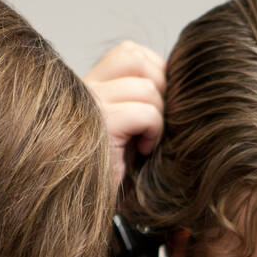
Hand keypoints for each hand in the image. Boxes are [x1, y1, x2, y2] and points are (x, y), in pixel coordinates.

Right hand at [83, 40, 165, 184]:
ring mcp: (90, 104)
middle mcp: (85, 88)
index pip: (129, 51)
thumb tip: (174, 79)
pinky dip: (154, 131)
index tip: (156, 104)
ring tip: (148, 138)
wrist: (82, 205)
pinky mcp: (101, 125)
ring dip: (158, 115)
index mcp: (89, 84)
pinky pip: (145, 112)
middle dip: (160, 88)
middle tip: (157, 119)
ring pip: (146, 87)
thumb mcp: (123, 126)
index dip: (154, 71)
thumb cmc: (107, 171)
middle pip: (138, 58)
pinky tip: (143, 150)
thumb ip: (136, 98)